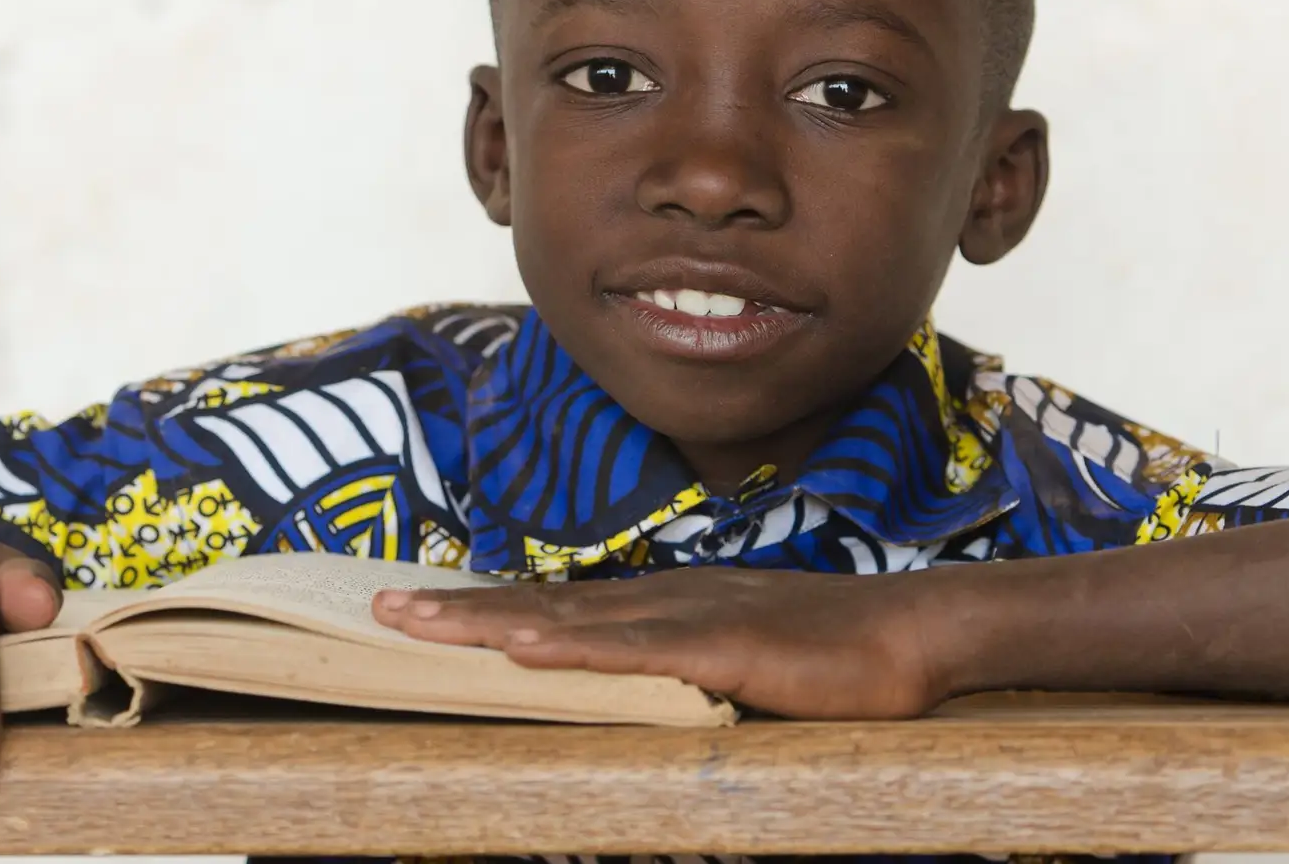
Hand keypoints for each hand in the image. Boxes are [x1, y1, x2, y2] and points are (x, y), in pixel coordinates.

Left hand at [373, 567, 953, 718]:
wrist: (908, 632)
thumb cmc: (827, 651)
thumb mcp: (734, 660)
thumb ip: (678, 668)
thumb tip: (626, 690)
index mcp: (659, 604)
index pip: (554, 606)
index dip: (483, 606)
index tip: (418, 607)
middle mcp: (659, 599)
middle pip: (540, 605)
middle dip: (457, 608)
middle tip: (380, 608)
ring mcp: (686, 617)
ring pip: (567, 620)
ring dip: (487, 620)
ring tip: (419, 622)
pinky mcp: (720, 645)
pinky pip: (632, 648)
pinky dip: (572, 648)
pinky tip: (523, 646)